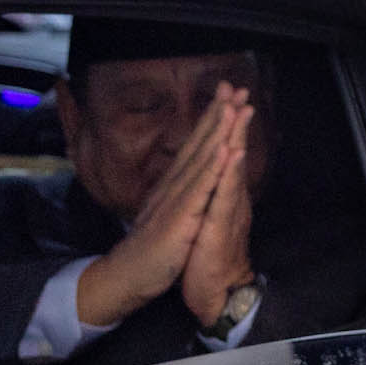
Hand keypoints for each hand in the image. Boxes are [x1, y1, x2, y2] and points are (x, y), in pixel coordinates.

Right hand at [76, 83, 250, 326]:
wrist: (130, 277)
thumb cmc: (152, 249)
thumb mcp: (169, 215)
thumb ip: (179, 195)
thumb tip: (187, 178)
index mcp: (174, 187)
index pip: (195, 147)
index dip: (211, 120)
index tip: (228, 96)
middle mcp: (174, 187)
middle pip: (198, 144)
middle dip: (218, 114)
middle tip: (235, 87)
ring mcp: (176, 201)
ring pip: (200, 161)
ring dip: (218, 132)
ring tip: (233, 107)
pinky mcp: (179, 220)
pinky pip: (199, 192)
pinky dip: (213, 170)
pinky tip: (226, 150)